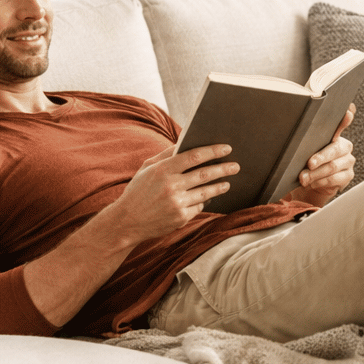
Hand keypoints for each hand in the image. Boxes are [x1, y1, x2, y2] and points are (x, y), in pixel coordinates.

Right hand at [112, 144, 239, 241]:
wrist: (127, 222)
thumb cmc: (138, 191)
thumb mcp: (147, 168)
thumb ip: (166, 155)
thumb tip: (185, 142)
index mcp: (162, 170)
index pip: (194, 156)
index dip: (213, 151)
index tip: (226, 148)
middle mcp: (171, 186)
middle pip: (205, 174)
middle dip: (224, 169)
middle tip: (235, 166)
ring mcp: (177, 203)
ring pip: (206, 192)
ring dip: (219, 186)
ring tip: (227, 182)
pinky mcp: (181, 218)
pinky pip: (198, 207)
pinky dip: (204, 201)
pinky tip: (208, 198)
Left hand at [285, 104, 355, 208]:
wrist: (309, 187)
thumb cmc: (305, 166)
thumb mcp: (302, 152)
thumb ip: (302, 142)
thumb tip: (291, 131)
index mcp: (334, 136)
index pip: (342, 123)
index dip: (345, 119)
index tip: (347, 113)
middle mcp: (344, 146)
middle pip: (334, 149)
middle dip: (320, 157)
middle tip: (309, 164)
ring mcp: (348, 161)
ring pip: (333, 166)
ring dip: (316, 174)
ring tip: (304, 178)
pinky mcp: (348, 175)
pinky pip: (335, 179)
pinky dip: (322, 182)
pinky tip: (313, 183)